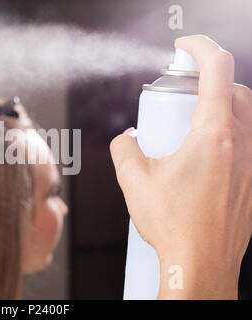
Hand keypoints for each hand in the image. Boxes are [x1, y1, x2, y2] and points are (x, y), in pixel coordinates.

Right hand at [110, 35, 251, 298]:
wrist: (200, 264)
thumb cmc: (174, 225)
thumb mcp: (133, 179)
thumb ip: (123, 147)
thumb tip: (126, 138)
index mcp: (213, 135)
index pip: (216, 69)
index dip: (198, 47)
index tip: (183, 46)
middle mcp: (240, 145)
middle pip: (235, 89)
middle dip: (208, 80)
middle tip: (182, 92)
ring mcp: (251, 164)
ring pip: (244, 117)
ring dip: (219, 108)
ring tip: (190, 125)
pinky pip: (245, 144)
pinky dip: (225, 136)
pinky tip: (200, 158)